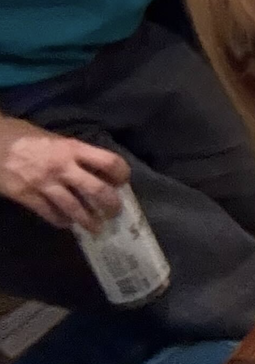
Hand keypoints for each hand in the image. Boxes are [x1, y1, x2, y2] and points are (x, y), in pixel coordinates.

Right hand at [0, 116, 129, 230]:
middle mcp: (63, 167)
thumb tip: (92, 166)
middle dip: (109, 203)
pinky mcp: (26, 196)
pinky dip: (60, 220)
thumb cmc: (21, 135)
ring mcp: (44, 183)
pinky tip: (67, 224)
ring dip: (87, 220)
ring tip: (96, 228)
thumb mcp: (54, 137)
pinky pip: (49, 213)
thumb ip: (73, 152)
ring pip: (74, 207)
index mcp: (72, 148)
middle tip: (115, 212)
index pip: (108, 161)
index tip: (123, 182)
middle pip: (95, 189)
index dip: (121, 172)